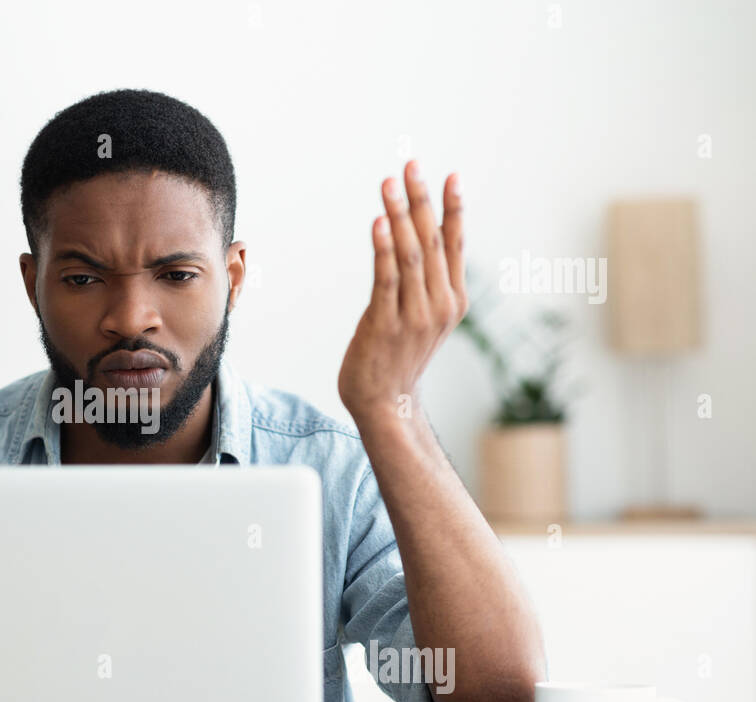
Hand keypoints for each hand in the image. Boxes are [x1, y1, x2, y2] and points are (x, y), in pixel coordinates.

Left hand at [338, 161, 466, 428]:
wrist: (386, 404)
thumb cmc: (398, 357)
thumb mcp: (422, 318)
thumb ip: (424, 284)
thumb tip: (416, 243)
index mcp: (453, 300)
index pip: (454, 244)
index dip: (452, 208)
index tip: (448, 175)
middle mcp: (439, 304)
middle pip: (431, 241)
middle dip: (421, 200)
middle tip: (411, 164)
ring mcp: (414, 315)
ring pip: (409, 254)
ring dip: (400, 214)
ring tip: (390, 182)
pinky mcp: (385, 325)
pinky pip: (386, 279)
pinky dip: (384, 248)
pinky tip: (379, 222)